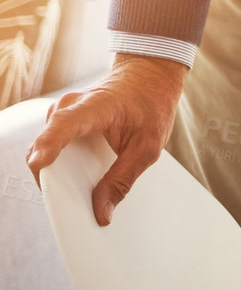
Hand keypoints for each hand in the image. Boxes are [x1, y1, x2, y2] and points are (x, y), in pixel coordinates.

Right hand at [26, 53, 188, 225]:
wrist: (149, 75)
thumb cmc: (150, 104)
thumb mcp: (147, 146)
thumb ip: (122, 179)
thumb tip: (101, 213)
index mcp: (92, 107)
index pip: (62, 126)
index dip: (47, 148)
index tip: (41, 166)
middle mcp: (68, 107)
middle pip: (45, 149)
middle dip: (53, 181)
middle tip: (70, 209)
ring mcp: (61, 114)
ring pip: (45, 152)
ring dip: (56, 177)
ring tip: (75, 201)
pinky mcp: (62, 123)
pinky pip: (53, 149)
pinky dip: (61, 168)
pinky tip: (76, 185)